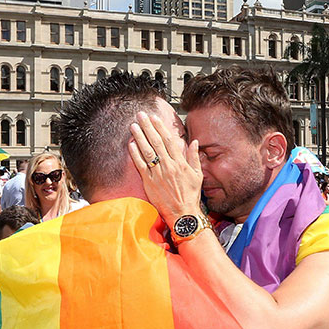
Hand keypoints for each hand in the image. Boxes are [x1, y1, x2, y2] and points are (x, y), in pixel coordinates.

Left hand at [127, 111, 202, 225]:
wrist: (182, 213)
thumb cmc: (191, 195)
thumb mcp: (197, 175)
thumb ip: (194, 157)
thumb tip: (194, 142)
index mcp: (180, 163)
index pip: (168, 140)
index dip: (160, 127)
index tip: (154, 118)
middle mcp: (168, 166)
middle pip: (156, 142)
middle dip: (147, 127)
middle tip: (140, 115)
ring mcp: (158, 174)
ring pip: (147, 151)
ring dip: (139, 137)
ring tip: (133, 126)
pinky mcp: (149, 183)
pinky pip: (141, 165)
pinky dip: (135, 154)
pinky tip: (131, 144)